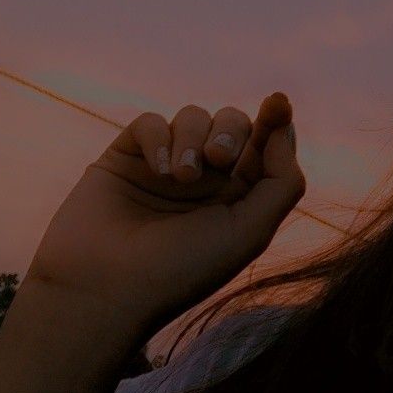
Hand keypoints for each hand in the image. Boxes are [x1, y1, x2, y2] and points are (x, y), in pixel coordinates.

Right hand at [22, 92, 305, 350]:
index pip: (263, 147)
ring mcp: (164, 166)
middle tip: (217, 159)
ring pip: (192, 117)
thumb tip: (286, 128)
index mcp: (237, 199)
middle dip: (230, 131)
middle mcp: (204, 180)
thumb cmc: (182, 269)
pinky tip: (157, 170)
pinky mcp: (125, 157)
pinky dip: (158, 138)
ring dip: (193, 138)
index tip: (278, 104)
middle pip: (232, 124)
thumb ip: (280, 182)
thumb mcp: (249, 232)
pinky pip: (150, 123)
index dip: (275, 121)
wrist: (106, 288)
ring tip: (180, 176)